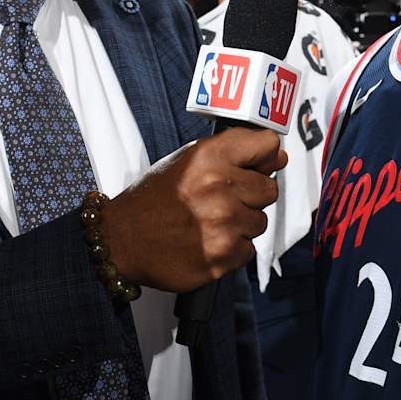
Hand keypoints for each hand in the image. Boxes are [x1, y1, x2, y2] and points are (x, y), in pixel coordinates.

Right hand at [101, 128, 285, 292]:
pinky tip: (206, 242)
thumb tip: (279, 157)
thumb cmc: (154, 199)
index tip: (259, 164)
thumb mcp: (188, 162)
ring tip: (209, 223)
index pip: (267, 144)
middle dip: (251, 196)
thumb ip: (233, 155)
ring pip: (260, 222)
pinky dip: (231, 249)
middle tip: (221, 201)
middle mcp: (219, 187)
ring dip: (241, 224)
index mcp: (209, 157)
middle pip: (269, 189)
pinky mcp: (222, 255)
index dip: (264, 156)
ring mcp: (223, 224)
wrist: (121, 240)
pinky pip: (247, 250)